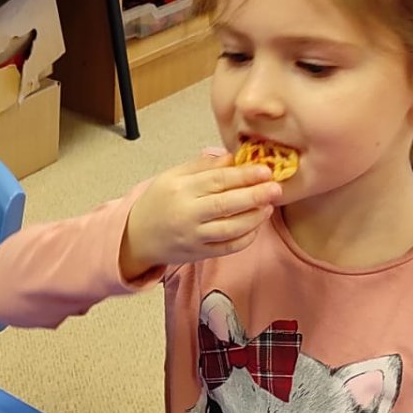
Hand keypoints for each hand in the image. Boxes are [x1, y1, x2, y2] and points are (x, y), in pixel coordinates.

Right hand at [119, 149, 280, 279]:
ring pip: (230, 229)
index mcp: (180, 190)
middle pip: (226, 204)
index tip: (264, 170)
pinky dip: (246, 237)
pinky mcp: (199, 254)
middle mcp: (187, 214)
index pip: (217, 180)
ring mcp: (194, 236)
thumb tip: (232, 158)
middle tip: (275, 188)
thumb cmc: (157, 203)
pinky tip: (256, 225)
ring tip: (268, 205)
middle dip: (255, 196)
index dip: (243, 175)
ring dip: (254, 217)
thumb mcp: (173, 177)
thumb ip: (202, 166)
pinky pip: (228, 248)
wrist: (137, 237)